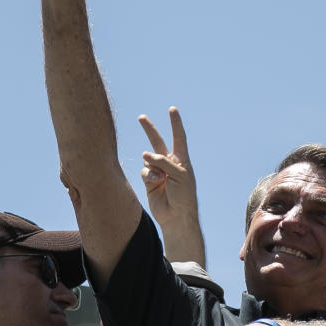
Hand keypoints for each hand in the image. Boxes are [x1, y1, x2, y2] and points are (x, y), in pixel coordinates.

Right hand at [138, 107, 198, 229]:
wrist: (176, 215)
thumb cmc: (184, 195)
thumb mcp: (179, 174)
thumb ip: (162, 161)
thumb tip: (144, 154)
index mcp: (181, 159)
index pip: (178, 136)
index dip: (175, 123)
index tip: (172, 109)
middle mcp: (169, 163)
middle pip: (157, 142)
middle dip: (149, 130)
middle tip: (141, 117)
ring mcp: (158, 171)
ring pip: (148, 159)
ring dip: (152, 166)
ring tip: (161, 179)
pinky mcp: (149, 180)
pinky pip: (144, 170)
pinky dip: (149, 175)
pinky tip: (155, 183)